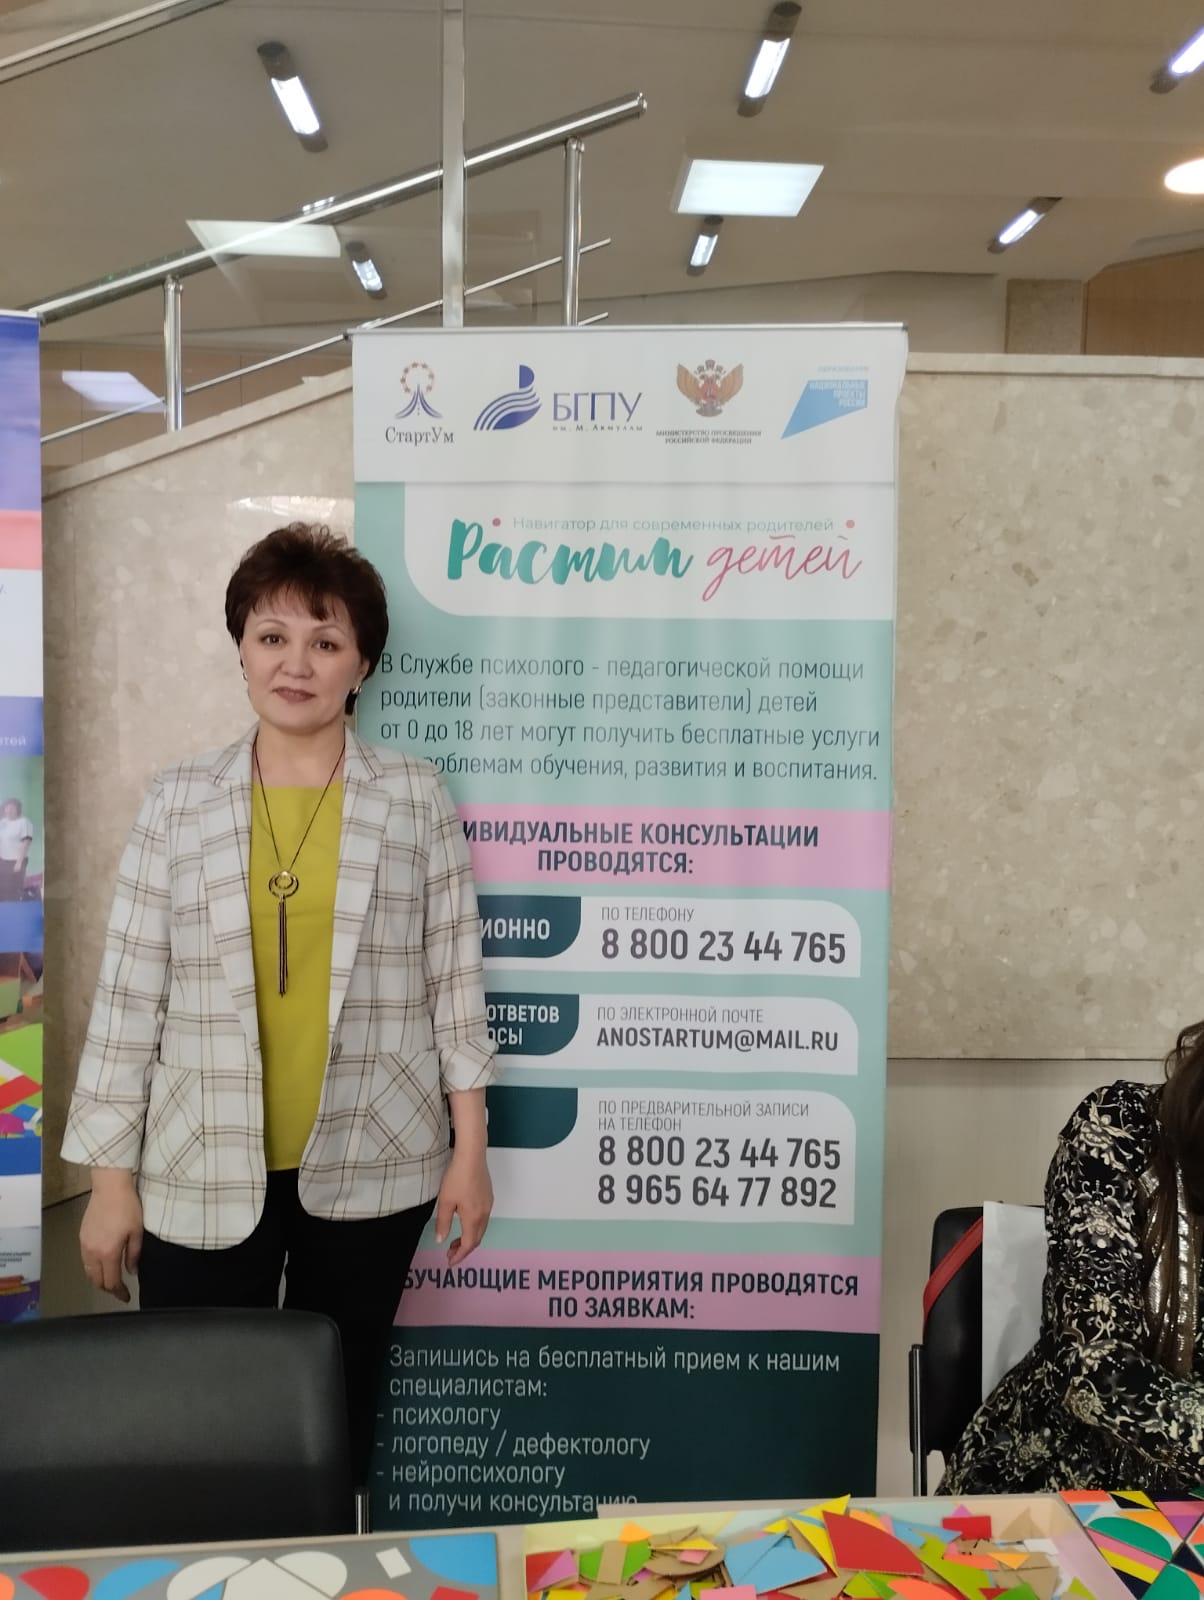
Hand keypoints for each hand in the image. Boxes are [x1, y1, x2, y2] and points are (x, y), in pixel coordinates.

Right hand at [80, 1170, 142, 1302]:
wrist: (109, 1186)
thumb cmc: (127, 1207)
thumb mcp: (137, 1231)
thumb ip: (133, 1254)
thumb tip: (132, 1271)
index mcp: (108, 1253)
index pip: (111, 1281)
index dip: (118, 1292)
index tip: (126, 1297)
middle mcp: (92, 1252)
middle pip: (96, 1280)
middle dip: (107, 1288)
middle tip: (119, 1289)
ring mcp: (84, 1244)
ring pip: (88, 1271)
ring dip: (98, 1279)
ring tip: (110, 1279)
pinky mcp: (81, 1236)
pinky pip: (85, 1260)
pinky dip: (92, 1268)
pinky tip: (102, 1264)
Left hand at [435, 1148, 492, 1265]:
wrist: (472, 1156)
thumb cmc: (457, 1178)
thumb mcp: (445, 1202)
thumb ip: (443, 1223)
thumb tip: (441, 1239)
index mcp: (473, 1218)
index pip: (468, 1244)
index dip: (459, 1255)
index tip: (450, 1261)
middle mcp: (484, 1214)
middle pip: (476, 1239)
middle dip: (464, 1249)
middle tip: (450, 1253)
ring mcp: (488, 1205)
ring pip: (481, 1229)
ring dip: (469, 1238)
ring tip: (455, 1240)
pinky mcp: (488, 1196)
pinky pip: (483, 1219)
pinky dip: (473, 1227)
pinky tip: (464, 1222)